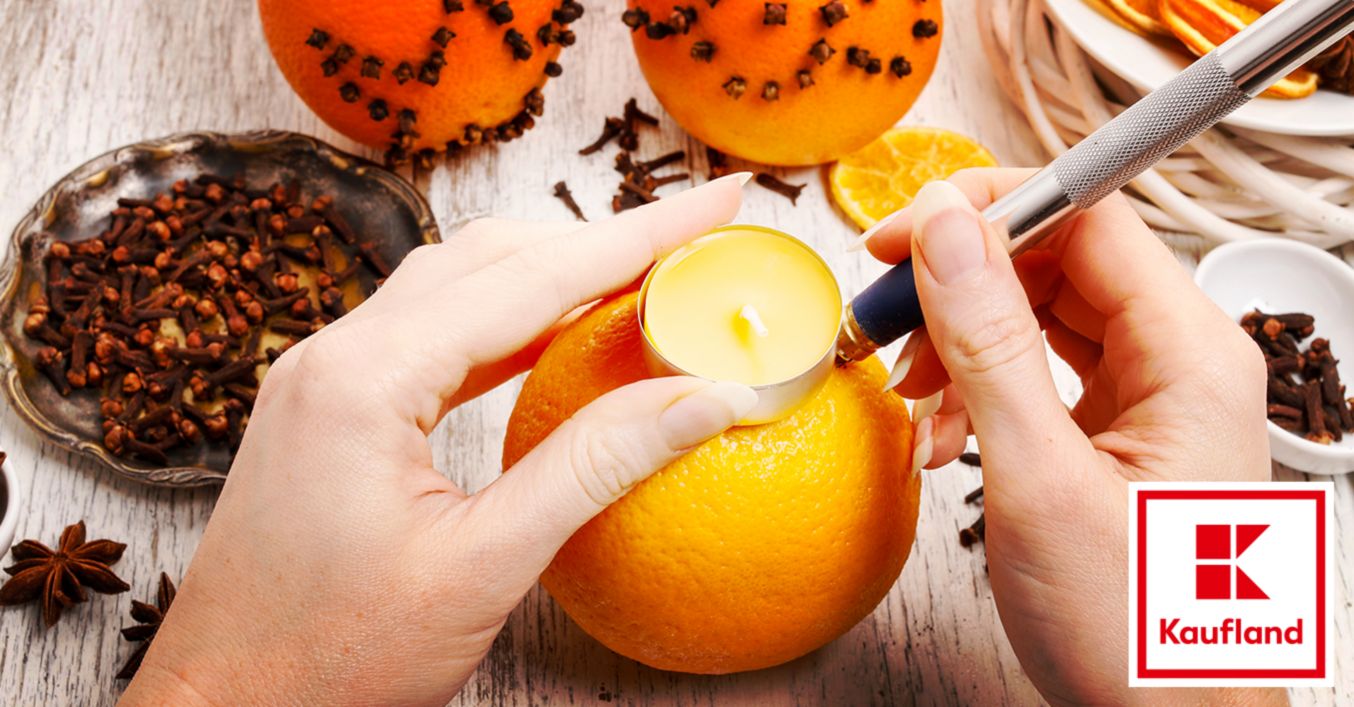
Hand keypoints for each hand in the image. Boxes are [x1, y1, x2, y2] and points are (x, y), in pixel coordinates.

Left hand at [120, 175, 757, 704]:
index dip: (637, 236)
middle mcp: (333, 355)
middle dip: (598, 240)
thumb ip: (594, 468)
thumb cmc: (332, 659)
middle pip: (489, 260)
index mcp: (364, 378)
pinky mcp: (330, 412)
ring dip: (552, 276)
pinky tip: (556, 338)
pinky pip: (430, 337)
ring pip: (456, 288)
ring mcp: (323, 380)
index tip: (715, 201)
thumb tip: (703, 397)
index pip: (529, 279)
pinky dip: (506, 325)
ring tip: (641, 279)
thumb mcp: (483, 566)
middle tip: (692, 240)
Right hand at [863, 170, 1282, 704]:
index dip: (988, 210)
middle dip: (960, 285)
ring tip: (912, 394)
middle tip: (885, 311)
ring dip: (960, 343)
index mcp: (1190, 354)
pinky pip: (1035, 373)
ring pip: (1036, 316)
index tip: (903, 232)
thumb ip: (989, 346)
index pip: (1088, 216)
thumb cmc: (1134, 631)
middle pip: (1056, 262)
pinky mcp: (1114, 432)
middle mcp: (1178, 361)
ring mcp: (1146, 397)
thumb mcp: (1040, 481)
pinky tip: (942, 435)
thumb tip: (944, 232)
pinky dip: (976, 391)